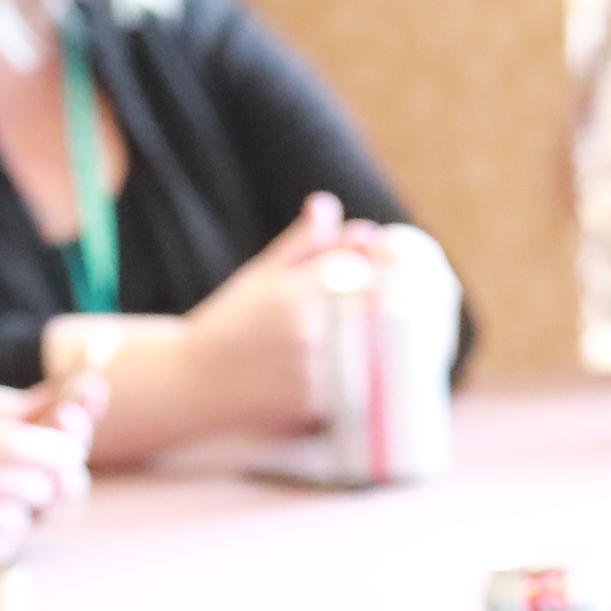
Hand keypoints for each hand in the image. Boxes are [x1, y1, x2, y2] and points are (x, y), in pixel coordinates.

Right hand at [0, 404, 94, 570]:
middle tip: (39, 478)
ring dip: (23, 507)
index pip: (40, 448)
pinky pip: (7, 542)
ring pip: (28, 517)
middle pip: (45, 487)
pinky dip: (2, 530)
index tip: (66, 453)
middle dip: (49, 482)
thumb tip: (49, 408)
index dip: (63, 452)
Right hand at [75, 194, 387, 458]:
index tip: (397, 257)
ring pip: (375, 351)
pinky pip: (360, 388)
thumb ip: (301, 244)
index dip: (388, 259)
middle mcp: (309, 328)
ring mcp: (314, 370)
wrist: (192, 383)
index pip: (363, 266)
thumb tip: (331, 205)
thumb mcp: (261, 276)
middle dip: (399, 299)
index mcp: (299, 289)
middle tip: (418, 299)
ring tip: (411, 334)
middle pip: (378, 308)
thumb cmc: (228, 324)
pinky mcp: (313, 405)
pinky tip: (386, 372)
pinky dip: (375, 378)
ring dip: (394, 341)